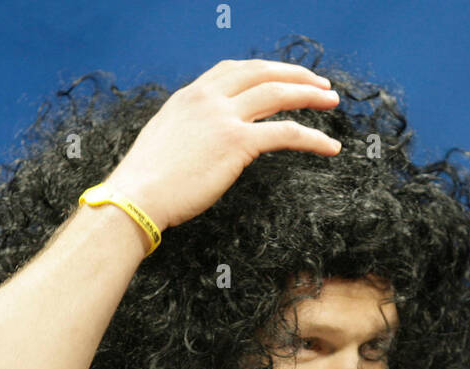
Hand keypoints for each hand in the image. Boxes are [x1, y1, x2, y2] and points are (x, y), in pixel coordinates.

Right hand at [103, 59, 341, 232]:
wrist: (136, 197)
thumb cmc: (147, 181)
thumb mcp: (167, 140)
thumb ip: (190, 130)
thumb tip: (206, 142)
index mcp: (190, 95)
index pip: (236, 70)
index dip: (266, 70)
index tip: (285, 76)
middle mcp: (208, 98)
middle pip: (263, 73)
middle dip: (297, 75)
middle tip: (321, 85)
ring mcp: (223, 117)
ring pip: (279, 94)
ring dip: (310, 95)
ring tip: (332, 101)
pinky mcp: (236, 143)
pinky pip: (286, 133)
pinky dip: (313, 137)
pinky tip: (330, 146)